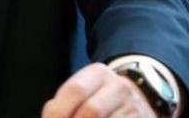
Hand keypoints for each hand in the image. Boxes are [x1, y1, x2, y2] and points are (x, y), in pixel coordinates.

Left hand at [41, 63, 156, 117]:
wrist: (138, 99)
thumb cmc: (99, 99)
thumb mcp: (82, 93)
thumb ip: (61, 105)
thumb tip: (49, 117)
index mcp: (98, 74)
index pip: (75, 91)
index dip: (58, 112)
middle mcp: (118, 86)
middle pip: (91, 111)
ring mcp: (133, 106)